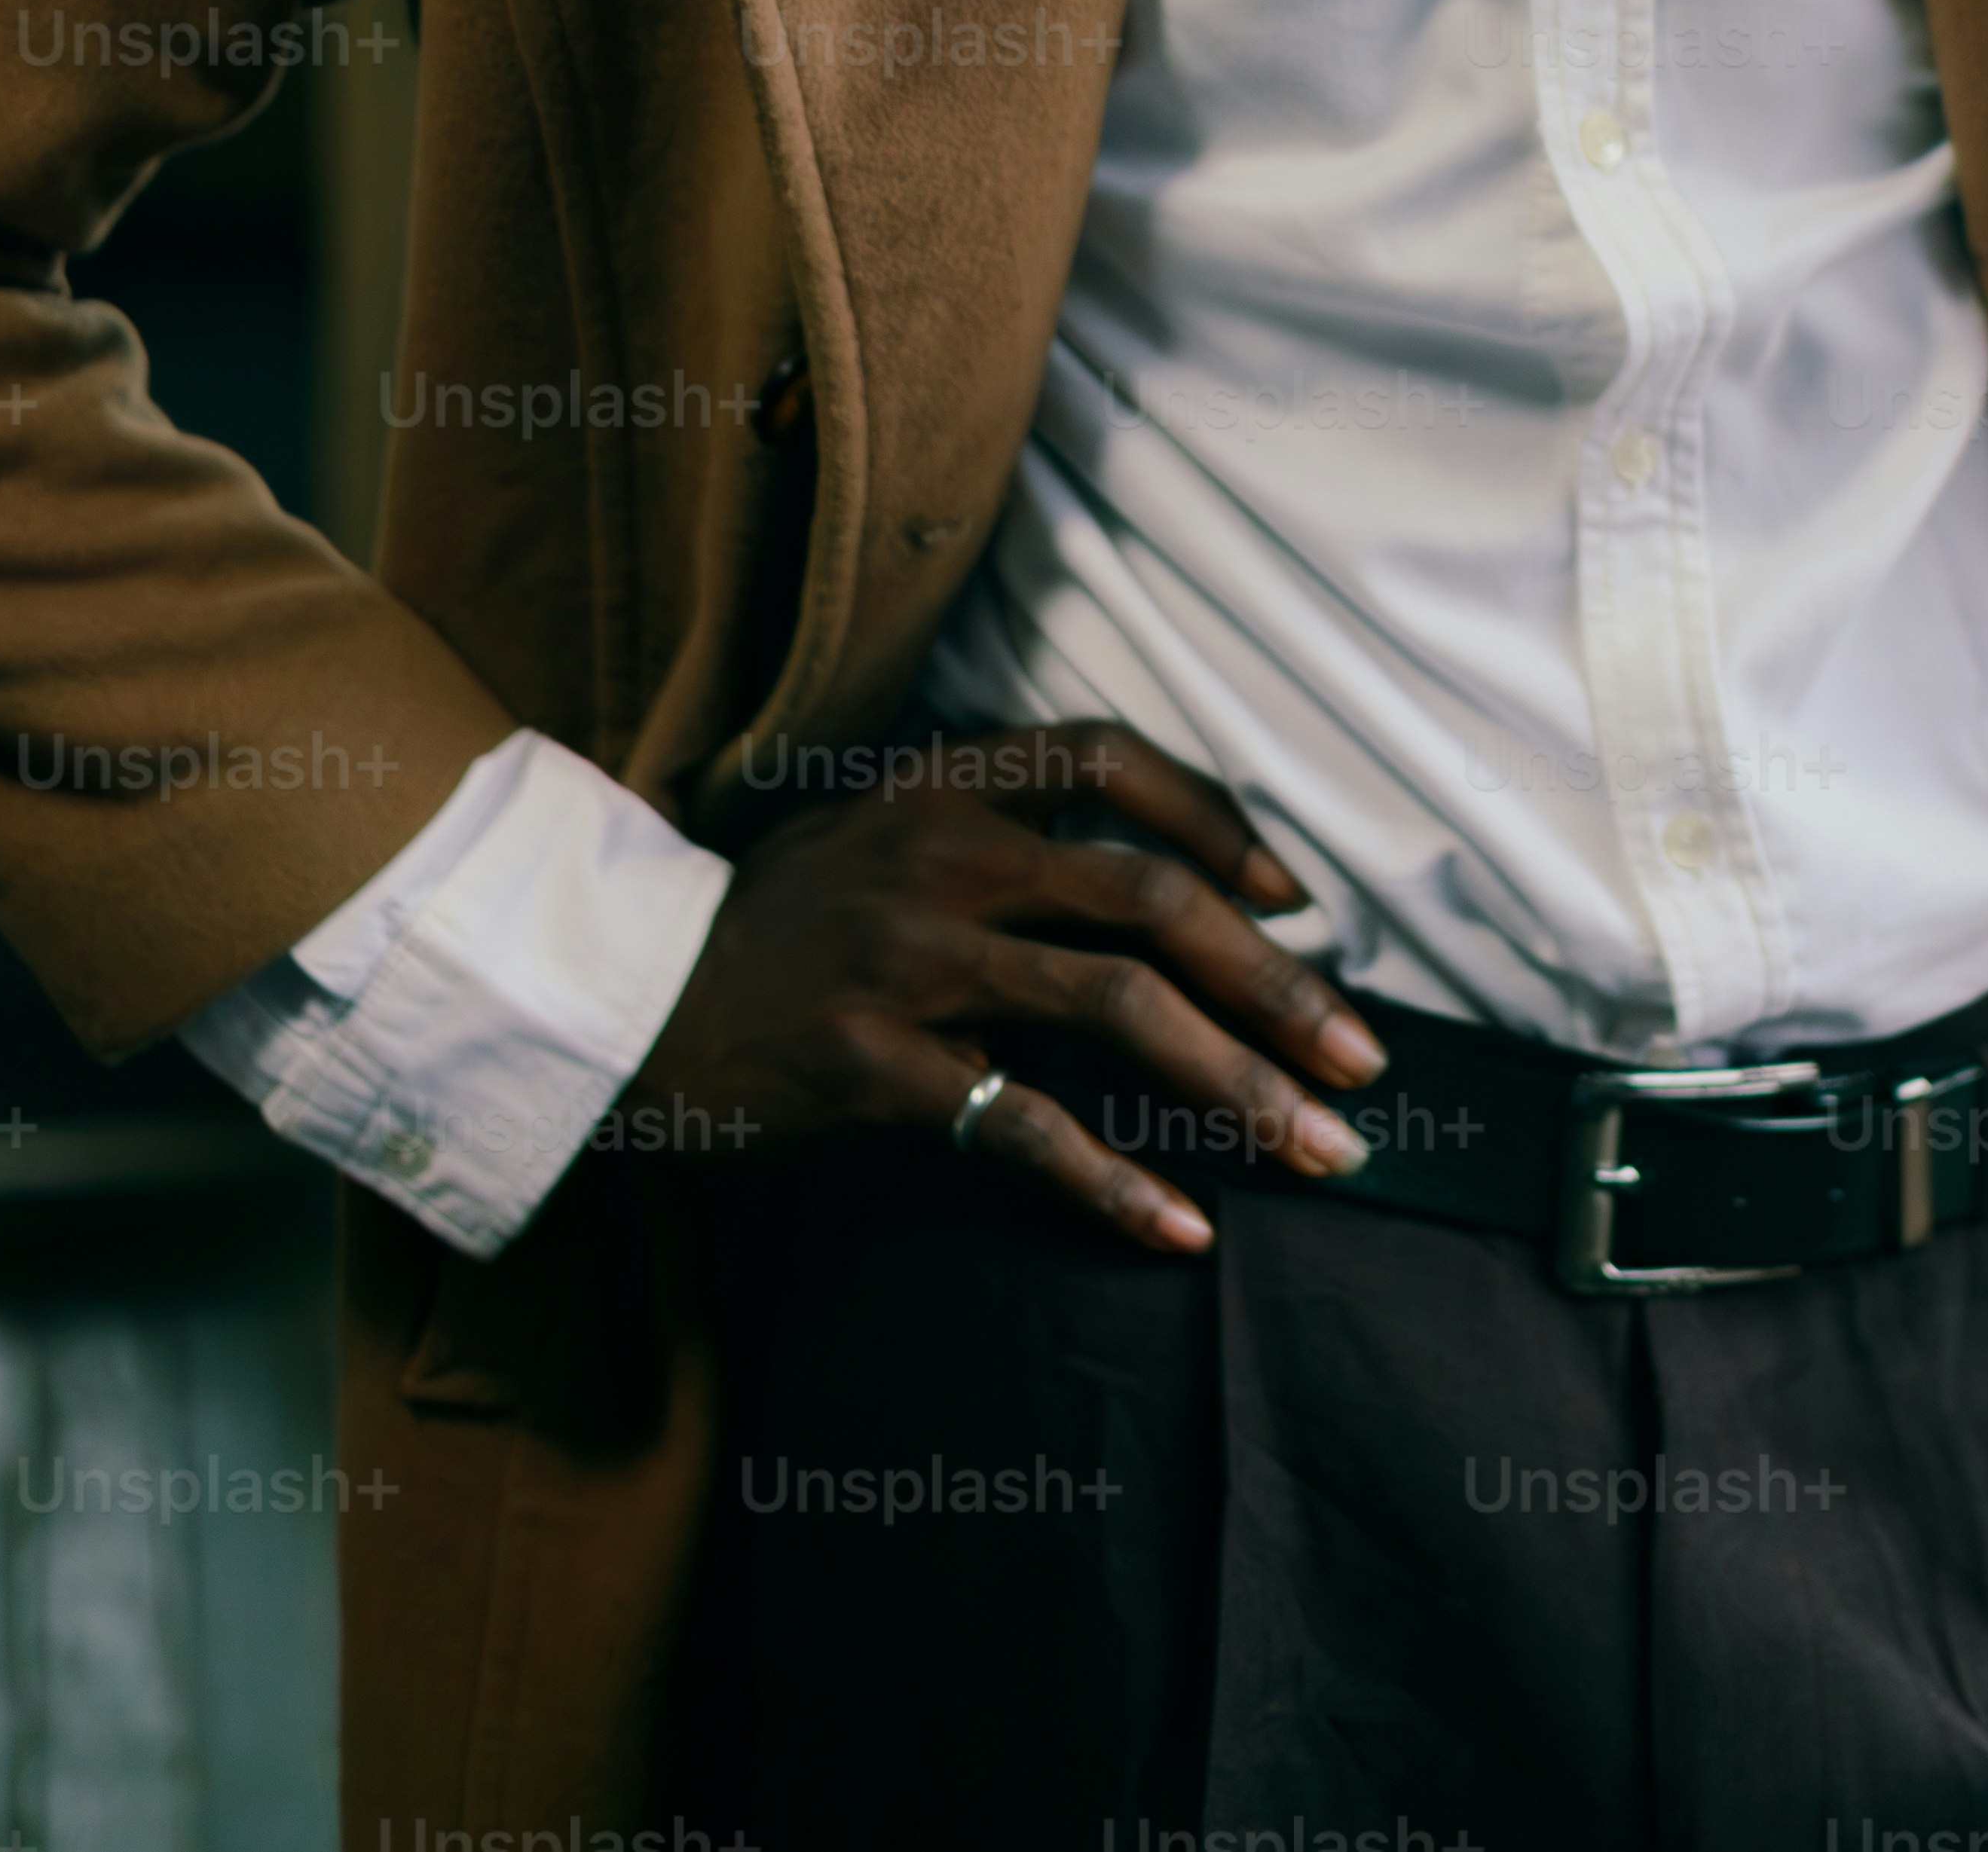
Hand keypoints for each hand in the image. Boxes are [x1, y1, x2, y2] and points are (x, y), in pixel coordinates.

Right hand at [639, 722, 1385, 1251]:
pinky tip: (1180, 1228)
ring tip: (1320, 1149)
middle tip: (1364, 1058)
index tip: (1298, 901)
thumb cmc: (772, 922)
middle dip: (1278, 985)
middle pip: (1151, 900)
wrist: (623, 999)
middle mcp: (940, 854)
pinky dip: (1114, 1182)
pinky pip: (1022, 1126)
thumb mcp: (874, 828)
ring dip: (1237, 1084)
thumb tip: (1155, 884)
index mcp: (946, 782)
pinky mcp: (872, 1067)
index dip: (1220, 822)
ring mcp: (908, 960)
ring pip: (1115, 1008)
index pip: (1113, 759)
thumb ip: (993, 833)